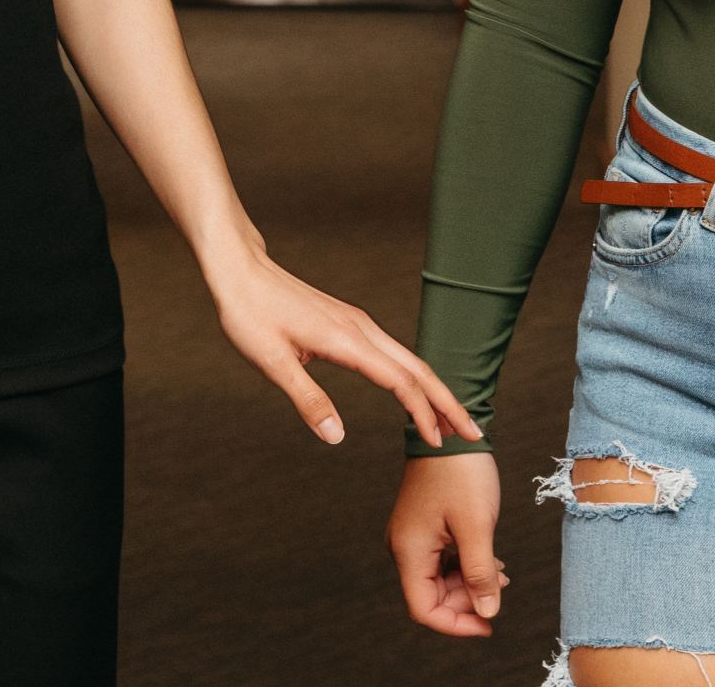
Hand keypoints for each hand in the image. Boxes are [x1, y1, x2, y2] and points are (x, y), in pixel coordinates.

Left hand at [206, 250, 482, 448]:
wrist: (240, 271)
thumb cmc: (250, 313)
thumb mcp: (272, 362)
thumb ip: (308, 400)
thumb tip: (336, 438)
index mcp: (347, 340)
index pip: (399, 381)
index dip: (422, 413)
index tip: (439, 442)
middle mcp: (361, 329)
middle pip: (418, 368)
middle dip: (447, 401)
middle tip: (473, 433)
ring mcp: (357, 323)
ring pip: (408, 359)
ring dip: (433, 389)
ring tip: (451, 420)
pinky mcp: (349, 323)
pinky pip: (392, 352)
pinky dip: (412, 375)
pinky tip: (413, 390)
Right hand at [388, 451, 507, 636]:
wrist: (452, 429)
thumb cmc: (461, 472)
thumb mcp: (477, 526)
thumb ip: (480, 574)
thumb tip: (486, 612)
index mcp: (410, 551)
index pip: (425, 610)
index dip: (456, 624)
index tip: (488, 624)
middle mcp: (404, 547)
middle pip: (432, 596)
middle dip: (467, 599)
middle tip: (500, 586)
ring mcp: (413, 536)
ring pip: (439, 579)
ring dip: (469, 582)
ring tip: (500, 571)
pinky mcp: (423, 527)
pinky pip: (442, 560)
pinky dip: (465, 565)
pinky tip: (489, 559)